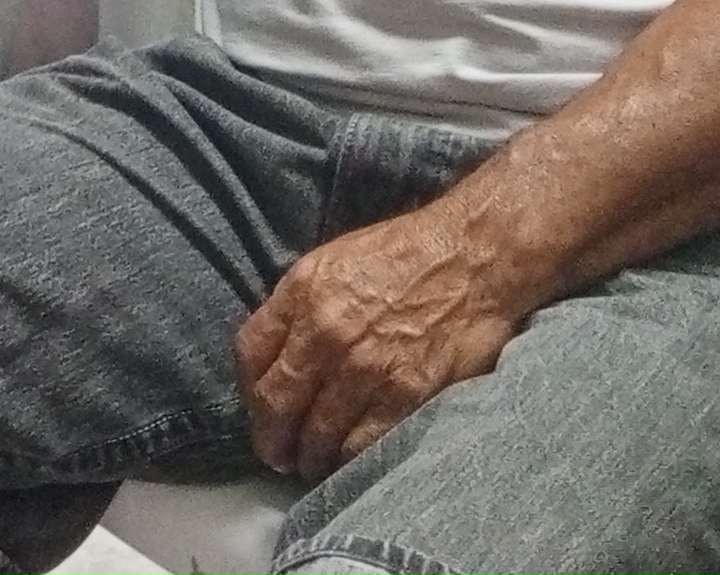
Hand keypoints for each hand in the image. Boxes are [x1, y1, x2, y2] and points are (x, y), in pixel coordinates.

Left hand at [237, 202, 528, 477]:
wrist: (471, 257)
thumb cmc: (400, 255)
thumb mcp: (329, 262)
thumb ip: (295, 307)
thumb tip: (272, 354)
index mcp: (303, 294)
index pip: (250, 356)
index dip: (248, 391)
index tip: (257, 409)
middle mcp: (328, 334)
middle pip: (276, 404)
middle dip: (271, 438)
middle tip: (276, 455)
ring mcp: (367, 368)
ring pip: (318, 434)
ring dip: (310, 456)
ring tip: (313, 463)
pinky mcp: (408, 394)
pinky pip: (364, 444)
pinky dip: (351, 459)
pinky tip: (350, 459)